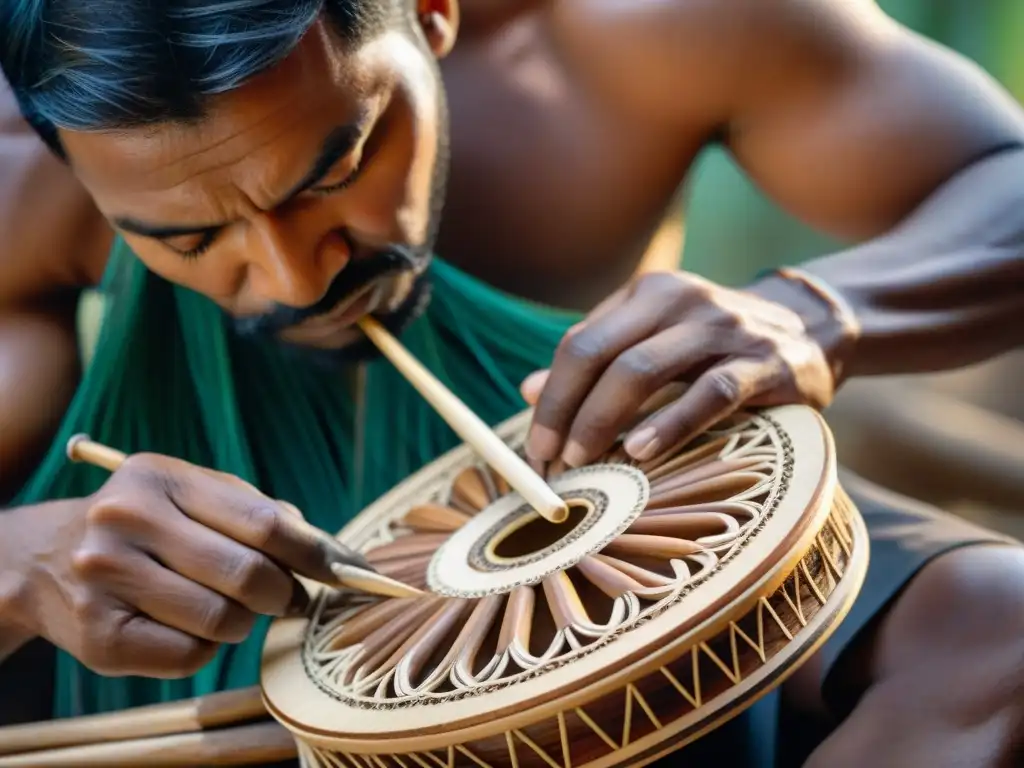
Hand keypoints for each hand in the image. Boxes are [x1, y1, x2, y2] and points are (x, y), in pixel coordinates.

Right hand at [5, 453, 367, 677]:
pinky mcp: (99, 637)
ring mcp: (106, 579)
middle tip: (288, 598)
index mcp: (161, 477)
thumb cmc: (145, 524)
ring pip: (223, 621)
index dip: (316, 553)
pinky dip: (204, 647)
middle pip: (249, 575)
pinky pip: (189, 656)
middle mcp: (127, 521)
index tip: (351, 572)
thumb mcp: (191, 495)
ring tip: (227, 607)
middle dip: (284, 594)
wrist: (44, 559)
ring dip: (243, 622)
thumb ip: (257, 512)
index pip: (264, 521)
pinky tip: (185, 626)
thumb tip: (329, 550)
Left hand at [520, 270, 848, 467]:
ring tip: (582, 459)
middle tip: (551, 458)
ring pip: (644, 370)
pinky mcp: (763, 363)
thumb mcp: (655, 342)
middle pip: (601, 353)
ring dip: (603, 419)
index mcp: (647, 294)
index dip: (551, 395)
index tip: (535, 445)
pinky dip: (671, 424)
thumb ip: (598, 363)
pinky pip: (709, 394)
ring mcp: (723, 329)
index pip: (580, 343)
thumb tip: (528, 390)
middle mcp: (680, 301)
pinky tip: (642, 452)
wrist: (813, 330)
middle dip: (566, 409)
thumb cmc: (716, 347)